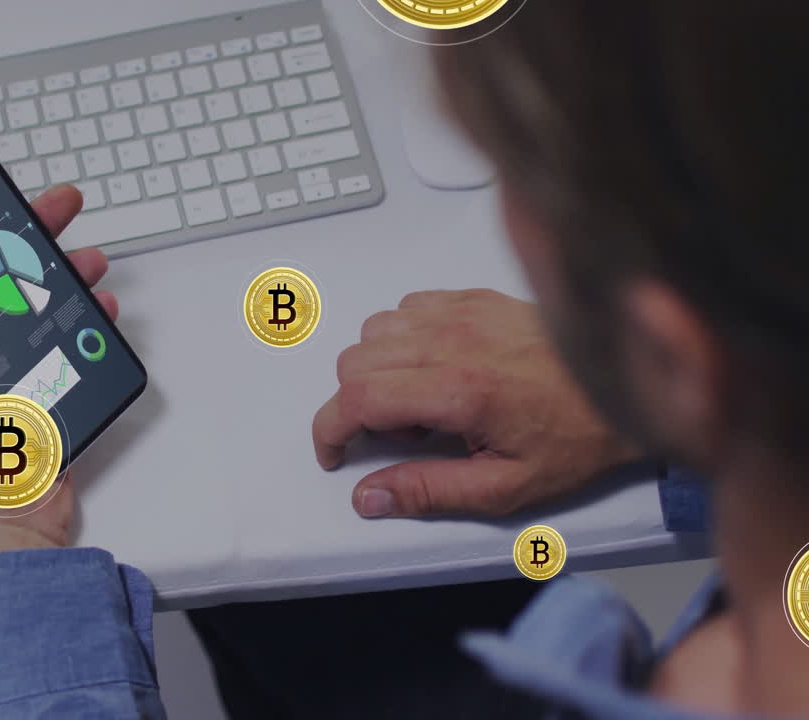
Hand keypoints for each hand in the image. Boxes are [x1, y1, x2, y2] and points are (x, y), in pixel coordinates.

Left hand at [0, 185, 118, 563]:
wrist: (13, 519)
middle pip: (4, 274)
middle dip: (32, 236)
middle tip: (58, 208)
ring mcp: (15, 362)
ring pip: (44, 299)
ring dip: (67, 272)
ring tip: (86, 260)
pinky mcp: (51, 379)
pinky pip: (72, 336)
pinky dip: (90, 316)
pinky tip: (99, 307)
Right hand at [313, 289, 640, 518]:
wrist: (628, 387)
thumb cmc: (578, 435)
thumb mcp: (506, 487)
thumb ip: (429, 491)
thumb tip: (371, 496)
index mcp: (460, 391)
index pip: (357, 398)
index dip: (329, 430)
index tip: (334, 451)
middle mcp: (455, 342)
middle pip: (355, 362)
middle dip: (354, 405)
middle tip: (395, 435)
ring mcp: (464, 314)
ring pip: (375, 330)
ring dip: (376, 368)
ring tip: (417, 400)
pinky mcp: (475, 299)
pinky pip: (408, 306)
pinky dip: (403, 336)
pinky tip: (433, 364)